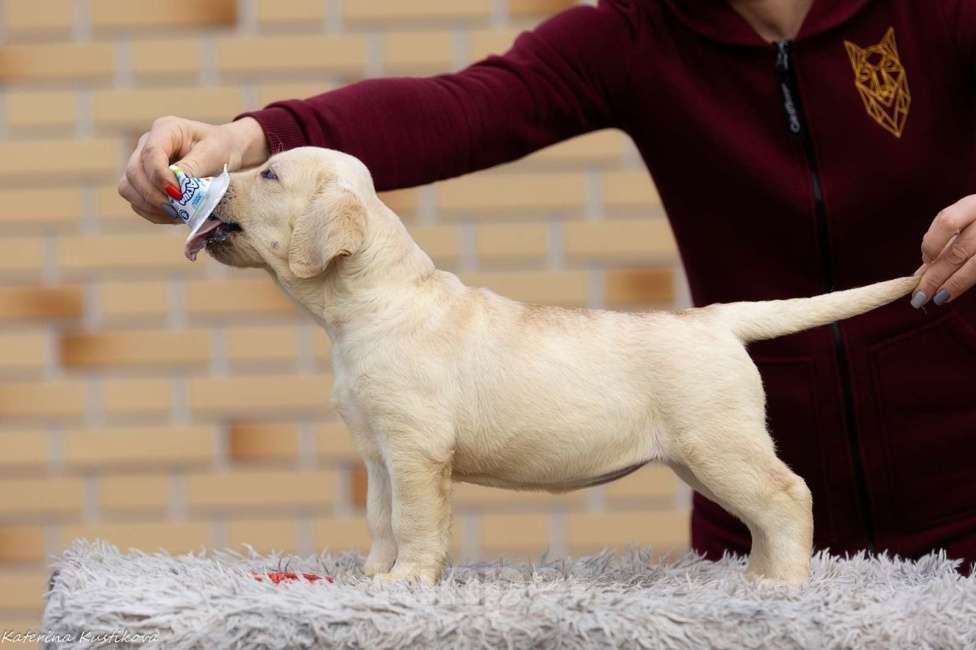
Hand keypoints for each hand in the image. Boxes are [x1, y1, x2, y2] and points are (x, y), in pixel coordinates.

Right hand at [117, 116, 268, 223]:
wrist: (225, 153)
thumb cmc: (221, 148)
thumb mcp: (213, 153)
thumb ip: (193, 167)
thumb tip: (176, 187)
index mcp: (165, 129)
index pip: (151, 153)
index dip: (160, 177)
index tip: (178, 195)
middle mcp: (147, 144)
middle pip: (133, 171)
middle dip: (153, 194)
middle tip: (177, 209)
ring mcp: (142, 163)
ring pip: (128, 187)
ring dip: (150, 206)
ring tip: (177, 214)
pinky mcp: (143, 182)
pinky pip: (136, 201)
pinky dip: (152, 213)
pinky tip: (174, 216)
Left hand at [913, 195, 975, 307]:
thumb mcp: (961, 224)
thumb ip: (939, 245)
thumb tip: (918, 275)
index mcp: (972, 205)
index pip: (947, 222)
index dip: (932, 243)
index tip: (926, 259)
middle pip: (959, 250)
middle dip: (936, 276)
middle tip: (919, 296)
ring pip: (975, 264)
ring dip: (954, 284)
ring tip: (937, 298)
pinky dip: (966, 283)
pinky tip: (953, 292)